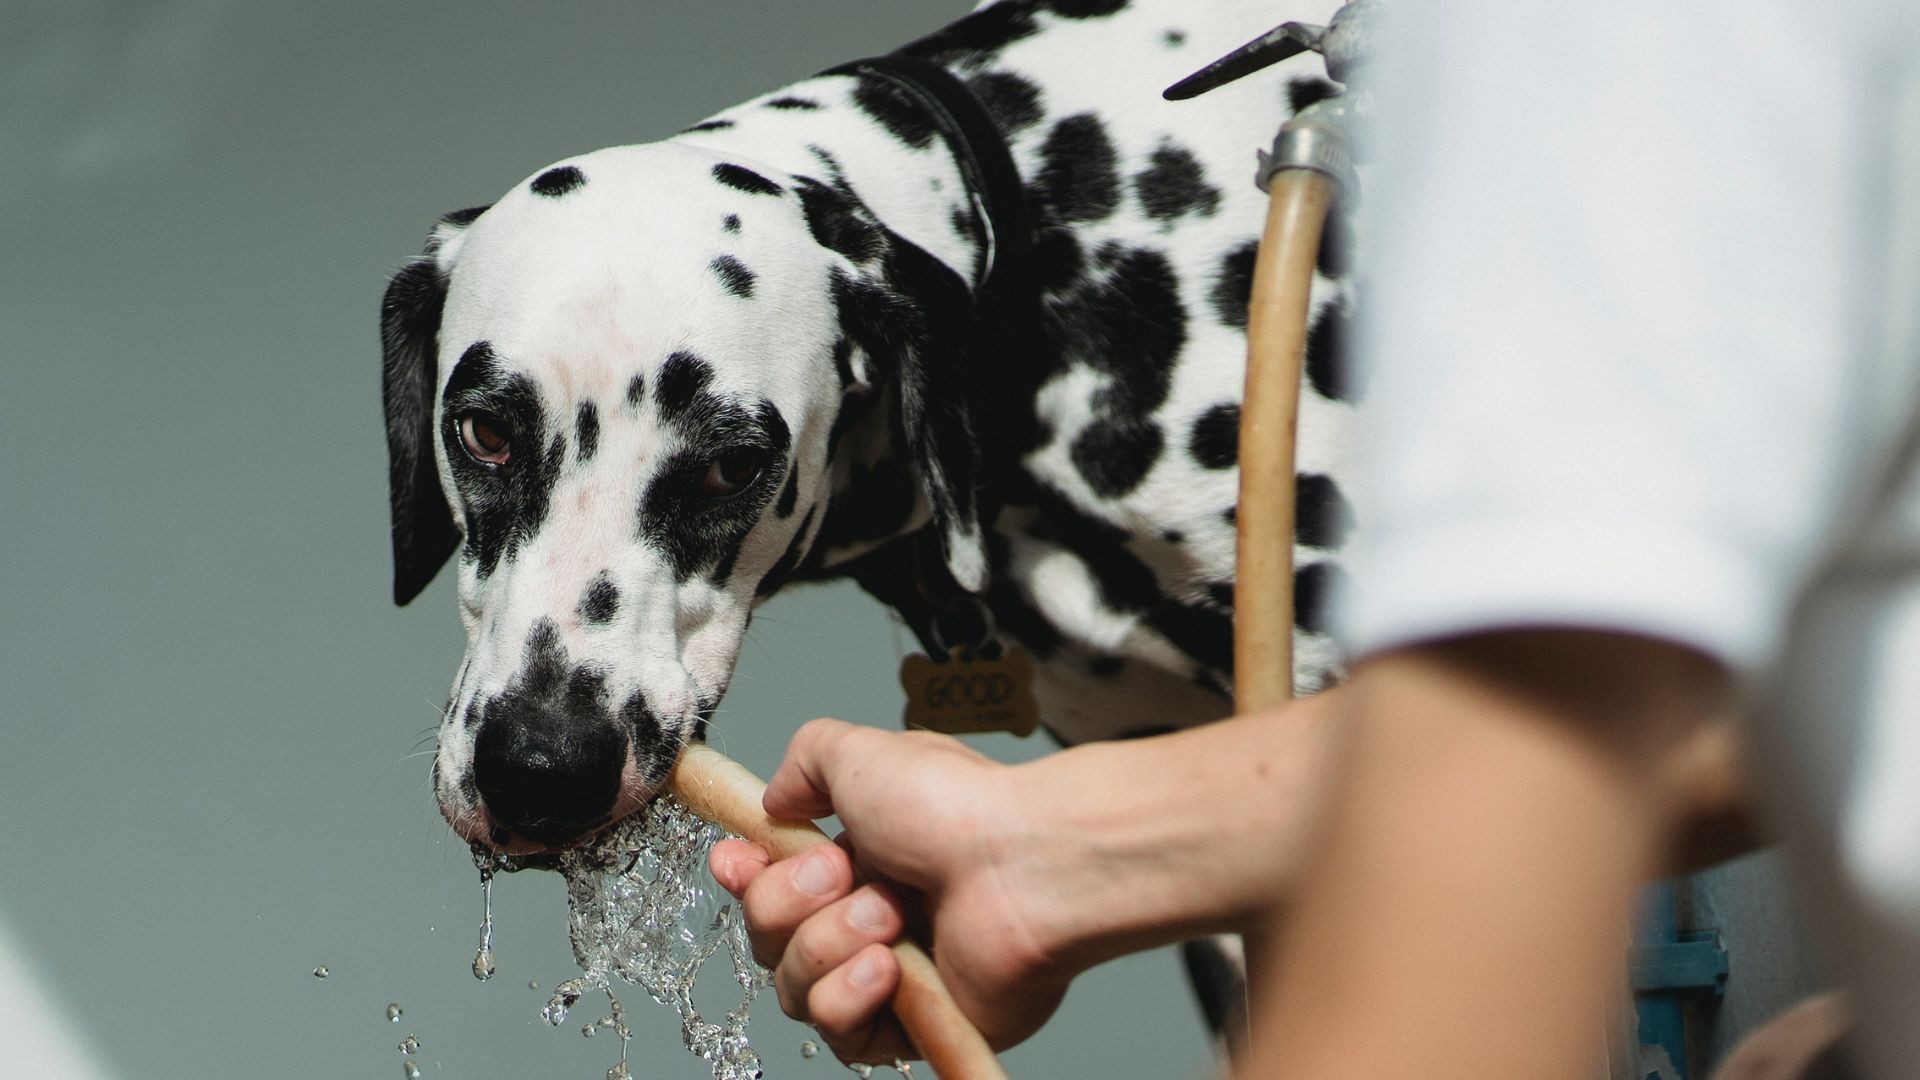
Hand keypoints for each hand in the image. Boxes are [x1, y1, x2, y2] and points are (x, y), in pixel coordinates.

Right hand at [709, 720, 1069, 1062]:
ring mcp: (887, 977)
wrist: (1027, 867)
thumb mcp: (862, 755)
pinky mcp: (909, 1029)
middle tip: (847, 873)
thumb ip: (805, 761)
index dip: (744, 878)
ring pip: (794, 987)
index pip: (767, 884)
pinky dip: (850, 995)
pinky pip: (838, 1035)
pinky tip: (889, 966)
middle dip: (791, 903)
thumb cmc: (958, 809)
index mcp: (856, 857)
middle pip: (767, 938)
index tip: (735, 861)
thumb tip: (776, 798)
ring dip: (829, 944)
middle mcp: (867, 917)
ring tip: (891, 916)